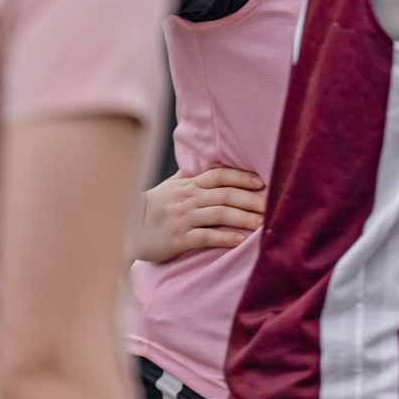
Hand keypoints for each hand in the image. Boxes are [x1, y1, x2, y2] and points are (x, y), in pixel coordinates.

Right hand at [136, 167, 265, 262]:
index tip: (262, 182)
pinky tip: (241, 240)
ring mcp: (183, 218)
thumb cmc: (153, 206)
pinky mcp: (178, 238)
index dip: (243, 177)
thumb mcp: (171, 185)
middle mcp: (188, 198)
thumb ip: (190, 174)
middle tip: (273, 204)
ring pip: (219, 214)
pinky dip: (225, 238)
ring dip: (244, 218)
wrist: (125, 228)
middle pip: (226, 195)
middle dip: (251, 199)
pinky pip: (205, 236)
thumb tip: (208, 157)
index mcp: (189, 184)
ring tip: (263, 223)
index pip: (220, 175)